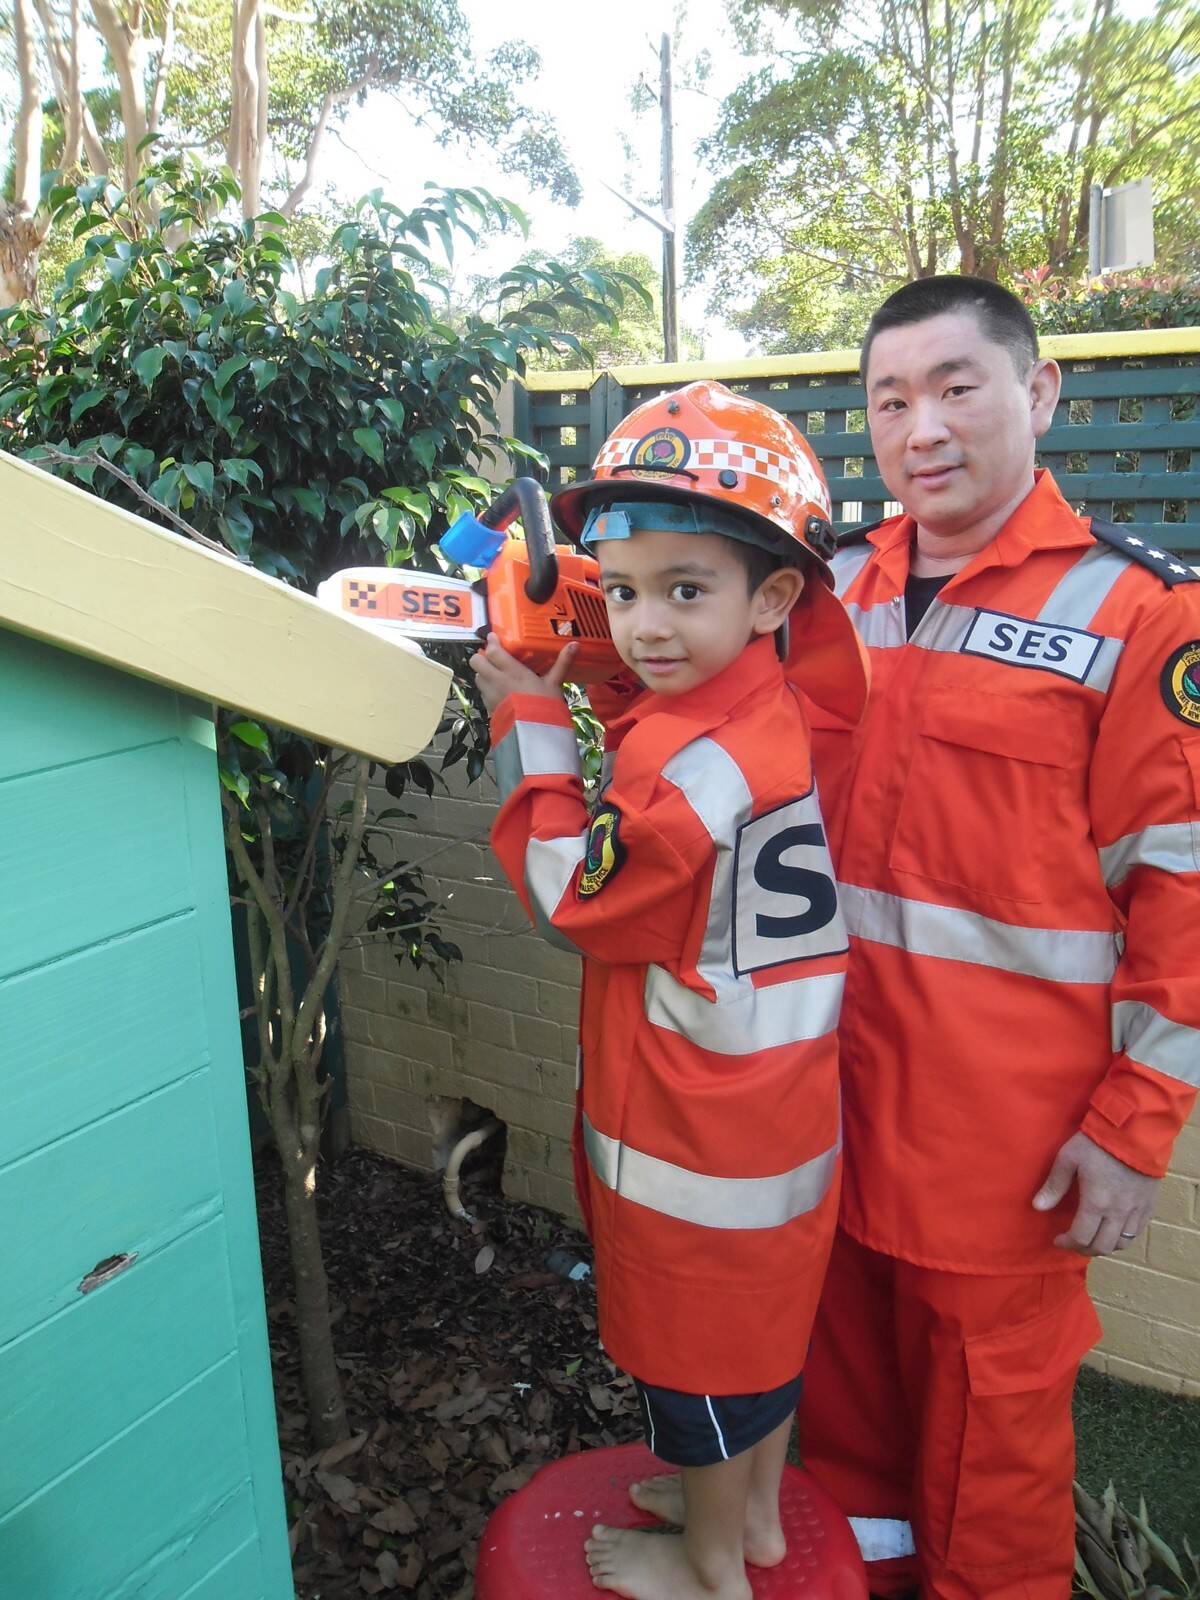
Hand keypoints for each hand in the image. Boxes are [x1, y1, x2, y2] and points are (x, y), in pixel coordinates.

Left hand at [469, 633, 576, 714]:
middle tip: (491, 656)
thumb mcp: (555, 683)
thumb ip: (562, 663)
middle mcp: (497, 680)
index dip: (491, 642)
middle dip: (481, 657)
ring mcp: (490, 695)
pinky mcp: (489, 708)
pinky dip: (486, 688)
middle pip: (476, 661)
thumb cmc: (546, 706)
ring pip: (477, 677)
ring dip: (482, 673)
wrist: (535, 734)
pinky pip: (482, 692)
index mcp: (513, 671)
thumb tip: (575, 644)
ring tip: (494, 672)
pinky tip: (497, 690)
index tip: (493, 637)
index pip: (493, 651)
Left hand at [1032, 1131, 1159, 1255]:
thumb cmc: (1096, 1143)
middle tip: (1073, 1242)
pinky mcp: (1149, 1206)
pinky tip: (1112, 1230)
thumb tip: (1037, 1207)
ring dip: (1104, 1246)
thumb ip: (1054, 1185)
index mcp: (1097, 1203)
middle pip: (1102, 1247)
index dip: (1067, 1243)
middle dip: (1084, 1249)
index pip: (1082, 1238)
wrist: (1133, 1131)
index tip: (1058, 1239)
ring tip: (1092, 1237)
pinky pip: (1137, 1233)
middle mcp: (1118, 1213)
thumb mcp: (1068, 1159)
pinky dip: (1122, 1238)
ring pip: (1121, 1244)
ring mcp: (1136, 1211)